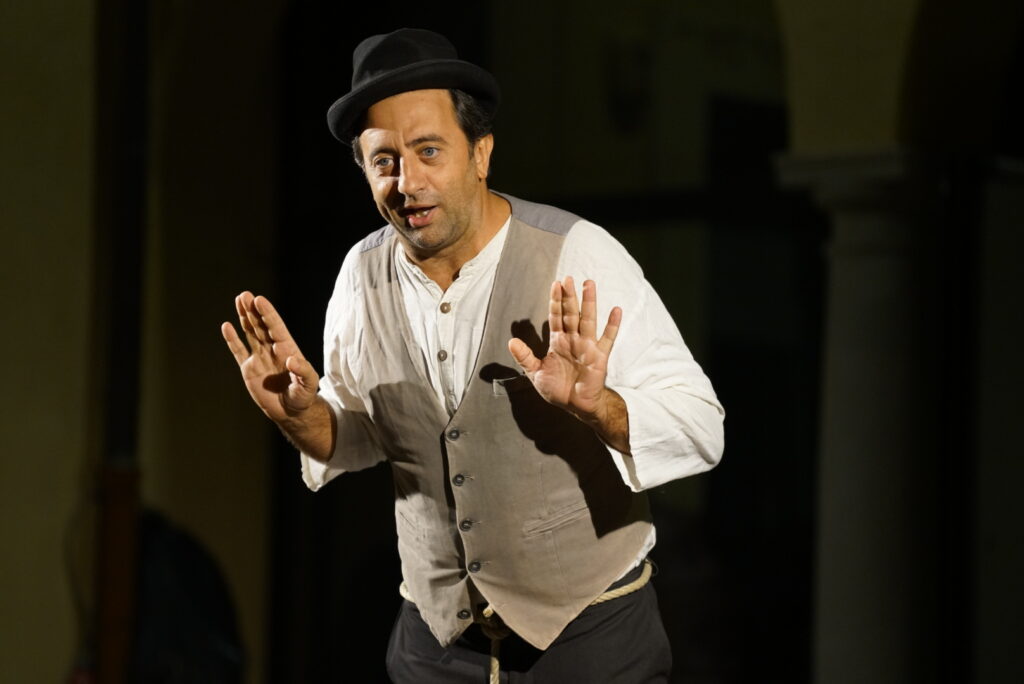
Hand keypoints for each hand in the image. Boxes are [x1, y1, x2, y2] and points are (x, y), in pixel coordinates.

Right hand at [221, 291, 319, 424]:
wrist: (291, 412)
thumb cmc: (304, 396)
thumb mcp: (309, 385)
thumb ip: (303, 371)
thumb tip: (292, 359)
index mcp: (287, 348)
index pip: (276, 327)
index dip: (268, 313)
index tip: (259, 299)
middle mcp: (272, 349)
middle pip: (261, 325)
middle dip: (253, 310)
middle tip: (245, 295)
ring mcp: (259, 357)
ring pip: (250, 333)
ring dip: (244, 317)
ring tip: (239, 300)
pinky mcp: (248, 369)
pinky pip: (238, 351)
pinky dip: (232, 340)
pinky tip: (226, 326)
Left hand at [508, 276, 620, 422]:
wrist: (575, 406)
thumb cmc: (557, 388)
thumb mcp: (535, 373)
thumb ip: (524, 357)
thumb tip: (510, 341)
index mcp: (558, 341)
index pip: (556, 316)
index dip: (555, 301)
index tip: (555, 284)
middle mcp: (573, 339)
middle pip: (571, 313)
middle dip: (569, 296)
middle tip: (568, 278)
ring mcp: (587, 346)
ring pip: (588, 320)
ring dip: (589, 302)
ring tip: (589, 284)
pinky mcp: (599, 356)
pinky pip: (607, 339)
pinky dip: (612, 325)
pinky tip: (616, 310)